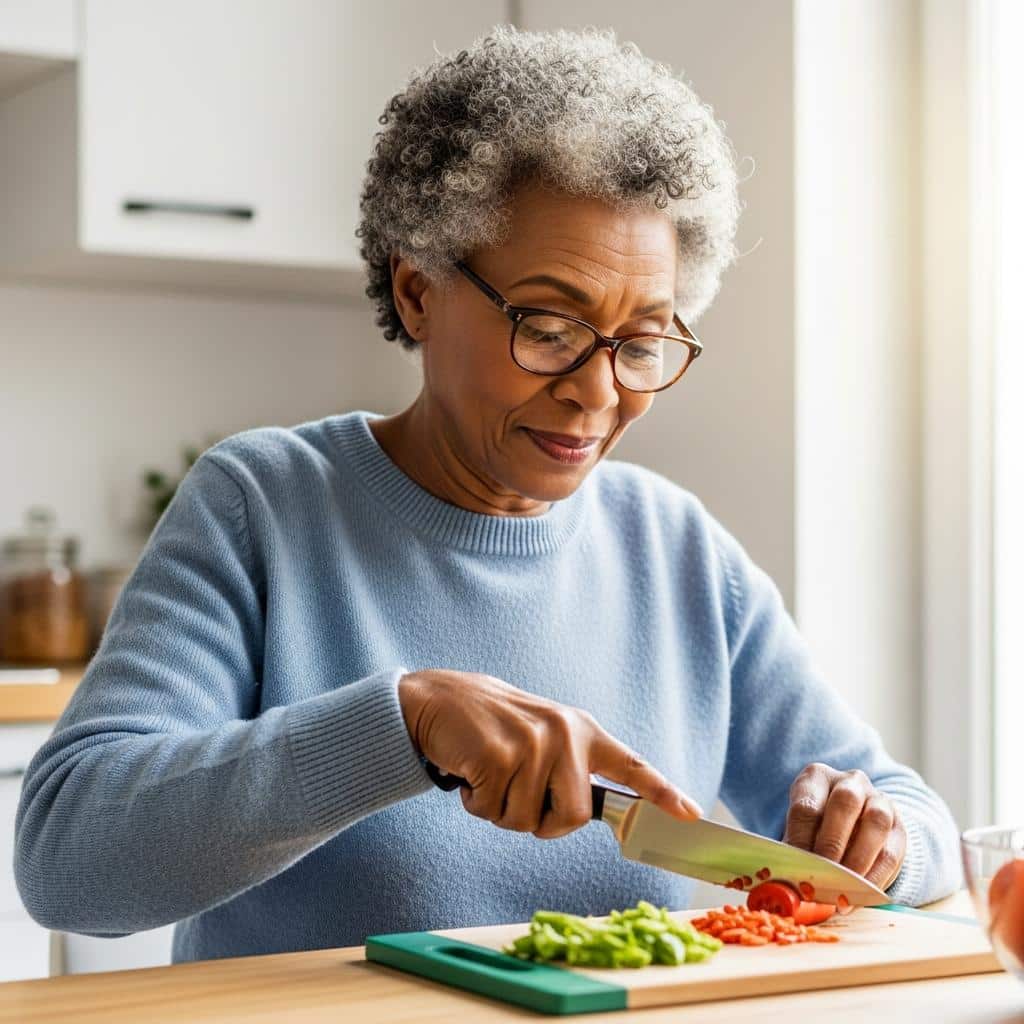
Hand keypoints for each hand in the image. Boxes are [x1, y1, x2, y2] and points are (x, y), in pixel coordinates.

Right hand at [399, 669, 701, 838]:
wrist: (439, 699)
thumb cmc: (494, 727)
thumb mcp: (543, 735)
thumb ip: (570, 766)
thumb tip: (588, 812)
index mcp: (581, 730)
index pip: (630, 765)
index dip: (661, 793)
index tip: (690, 814)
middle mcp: (564, 734)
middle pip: (574, 819)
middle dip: (542, 821)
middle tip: (516, 792)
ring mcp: (531, 743)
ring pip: (526, 822)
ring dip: (500, 809)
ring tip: (489, 772)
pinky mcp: (497, 754)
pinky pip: (491, 811)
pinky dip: (475, 802)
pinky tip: (470, 770)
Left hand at [783, 763, 905, 888]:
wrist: (852, 825)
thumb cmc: (816, 829)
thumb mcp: (800, 831)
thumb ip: (797, 851)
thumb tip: (789, 883)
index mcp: (817, 777)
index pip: (807, 804)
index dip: (801, 839)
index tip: (798, 867)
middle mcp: (851, 782)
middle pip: (845, 802)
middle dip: (832, 842)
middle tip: (823, 874)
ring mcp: (879, 800)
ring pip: (876, 822)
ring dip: (858, 860)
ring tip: (844, 888)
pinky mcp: (899, 827)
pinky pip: (892, 852)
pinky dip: (875, 876)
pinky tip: (861, 893)